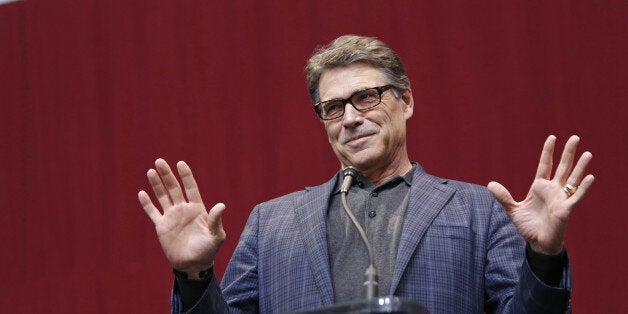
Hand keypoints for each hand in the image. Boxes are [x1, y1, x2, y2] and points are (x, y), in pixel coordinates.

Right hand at [138, 159, 225, 277]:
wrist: (194, 265)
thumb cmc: (208, 250)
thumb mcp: (216, 236)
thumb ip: (216, 220)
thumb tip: (221, 205)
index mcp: (198, 209)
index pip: (190, 188)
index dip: (186, 176)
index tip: (180, 163)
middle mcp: (184, 209)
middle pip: (174, 188)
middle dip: (167, 175)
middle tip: (159, 161)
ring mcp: (172, 217)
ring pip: (163, 196)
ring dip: (157, 184)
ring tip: (150, 171)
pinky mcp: (162, 226)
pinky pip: (153, 212)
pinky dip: (147, 203)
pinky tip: (142, 193)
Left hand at [488, 135, 593, 254]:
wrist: (537, 243)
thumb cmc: (528, 226)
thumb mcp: (513, 210)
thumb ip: (503, 197)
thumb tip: (490, 184)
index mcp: (540, 187)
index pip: (545, 165)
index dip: (548, 152)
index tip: (552, 137)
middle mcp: (553, 190)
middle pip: (562, 167)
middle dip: (568, 153)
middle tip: (575, 137)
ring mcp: (561, 198)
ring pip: (572, 179)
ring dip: (580, 167)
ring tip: (587, 153)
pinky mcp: (566, 209)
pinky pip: (576, 197)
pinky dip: (583, 188)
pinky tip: (590, 177)